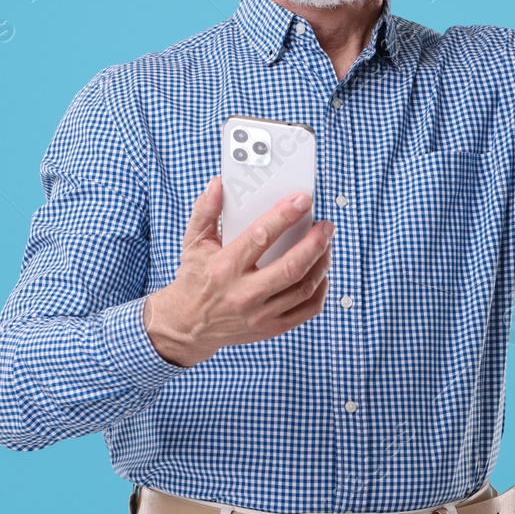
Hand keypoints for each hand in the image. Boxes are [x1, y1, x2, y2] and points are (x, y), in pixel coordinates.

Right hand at [144, 176, 334, 366]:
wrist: (188, 326)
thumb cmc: (194, 279)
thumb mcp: (193, 244)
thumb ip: (205, 212)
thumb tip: (218, 185)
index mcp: (225, 268)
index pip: (261, 237)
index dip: (285, 216)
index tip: (303, 201)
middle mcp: (244, 293)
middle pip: (292, 266)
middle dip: (315, 242)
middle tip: (326, 226)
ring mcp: (260, 315)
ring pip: (304, 288)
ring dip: (322, 263)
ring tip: (326, 245)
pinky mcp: (271, 328)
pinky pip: (307, 310)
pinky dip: (320, 289)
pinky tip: (321, 273)